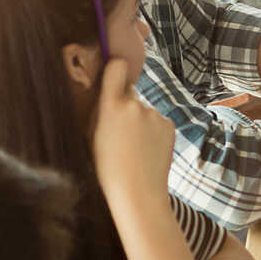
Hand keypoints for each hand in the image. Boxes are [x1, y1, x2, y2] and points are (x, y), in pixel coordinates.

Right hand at [90, 58, 173, 210]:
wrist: (137, 192)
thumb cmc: (106, 167)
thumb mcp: (91, 134)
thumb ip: (98, 108)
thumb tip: (104, 87)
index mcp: (111, 106)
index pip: (117, 67)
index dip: (115, 67)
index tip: (114, 70)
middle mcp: (135, 105)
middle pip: (130, 94)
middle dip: (125, 105)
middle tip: (120, 132)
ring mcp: (155, 114)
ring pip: (143, 110)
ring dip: (139, 121)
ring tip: (134, 146)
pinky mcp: (169, 124)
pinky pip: (157, 121)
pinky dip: (153, 131)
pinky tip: (147, 149)